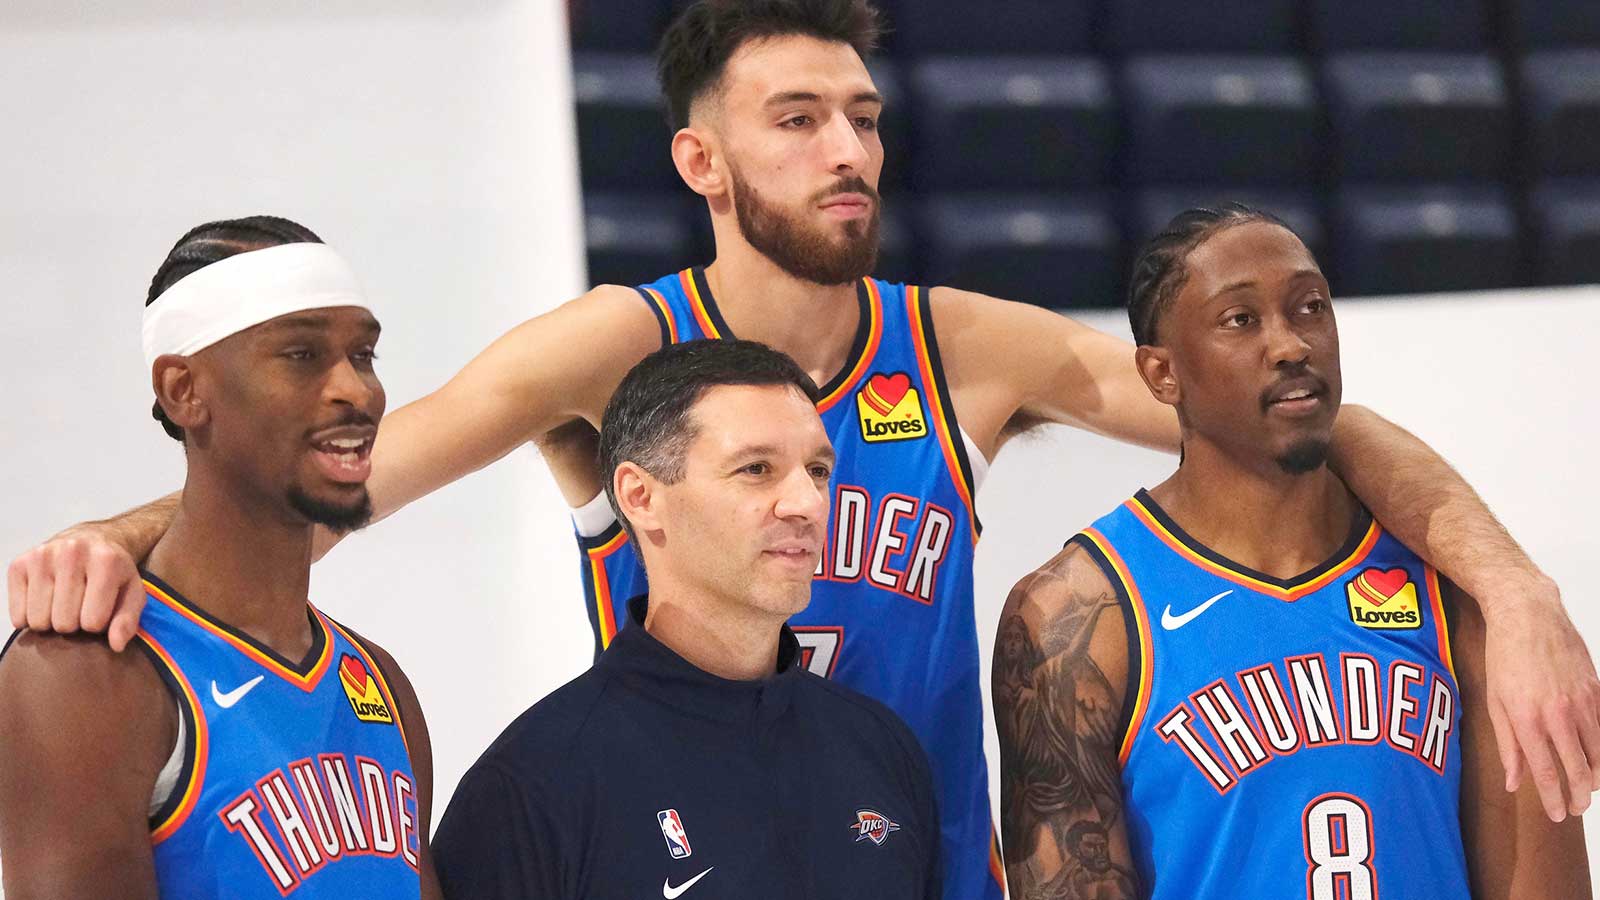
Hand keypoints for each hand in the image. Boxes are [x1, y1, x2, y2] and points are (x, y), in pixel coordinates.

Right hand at [7, 530, 146, 651]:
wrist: (91, 539)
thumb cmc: (113, 572)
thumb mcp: (132, 593)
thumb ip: (128, 620)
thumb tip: (116, 645)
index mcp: (105, 560)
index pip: (92, 621)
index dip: (97, 625)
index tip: (100, 611)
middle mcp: (72, 553)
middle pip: (63, 623)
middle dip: (74, 624)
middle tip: (80, 608)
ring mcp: (42, 557)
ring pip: (38, 621)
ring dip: (51, 622)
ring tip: (63, 605)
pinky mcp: (19, 564)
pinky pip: (18, 615)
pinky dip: (30, 617)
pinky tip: (45, 602)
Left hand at [1481, 576, 1599, 820]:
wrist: (1528, 614)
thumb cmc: (1503, 656)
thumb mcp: (1494, 700)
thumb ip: (1507, 745)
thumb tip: (1514, 783)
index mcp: (1527, 718)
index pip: (1547, 771)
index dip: (1554, 797)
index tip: (1560, 815)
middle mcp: (1558, 713)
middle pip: (1579, 767)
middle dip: (1580, 793)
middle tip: (1578, 808)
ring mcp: (1582, 701)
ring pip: (1599, 750)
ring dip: (1597, 774)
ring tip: (1591, 787)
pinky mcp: (1596, 688)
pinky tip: (1599, 756)